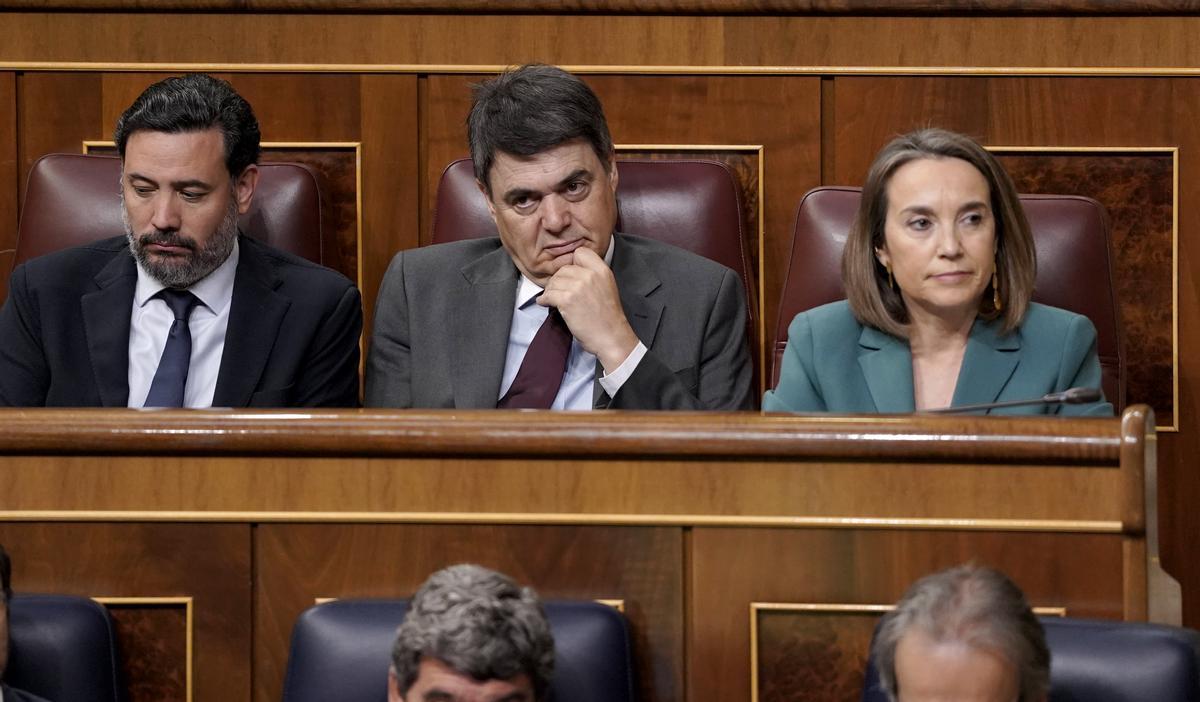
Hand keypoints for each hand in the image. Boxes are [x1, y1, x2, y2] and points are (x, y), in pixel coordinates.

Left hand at [538, 246, 639, 371]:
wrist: (611, 337)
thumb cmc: (608, 317)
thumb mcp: (607, 287)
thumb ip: (592, 275)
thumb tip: (570, 271)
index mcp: (602, 270)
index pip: (580, 252)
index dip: (573, 263)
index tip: (570, 275)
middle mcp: (590, 275)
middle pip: (563, 268)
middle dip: (558, 280)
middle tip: (559, 291)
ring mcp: (578, 287)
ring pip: (554, 281)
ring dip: (550, 291)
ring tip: (553, 299)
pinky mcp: (567, 300)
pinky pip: (548, 294)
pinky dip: (544, 300)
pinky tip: (546, 304)